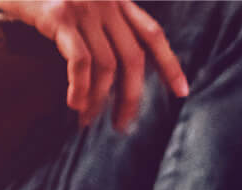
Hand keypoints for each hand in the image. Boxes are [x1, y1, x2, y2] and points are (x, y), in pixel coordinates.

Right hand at [0, 0, 186, 130]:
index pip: (152, 34)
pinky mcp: (59, 15)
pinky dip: (80, 88)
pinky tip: (74, 103)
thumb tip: (110, 69)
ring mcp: (84, 7)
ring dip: (99, 101)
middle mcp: (106, 1)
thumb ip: (99, 22)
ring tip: (86, 120)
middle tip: (122, 125)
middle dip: (132, 97)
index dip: (170, 64)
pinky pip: (80, 62)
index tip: (182, 91)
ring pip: (106, 66)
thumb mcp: (76, 0)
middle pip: (133, 58)